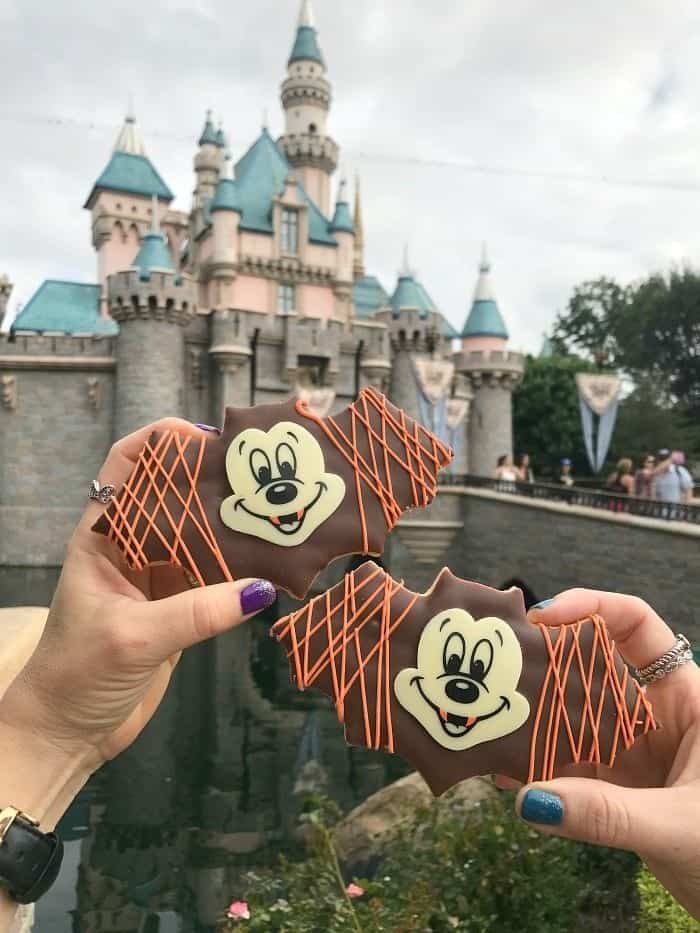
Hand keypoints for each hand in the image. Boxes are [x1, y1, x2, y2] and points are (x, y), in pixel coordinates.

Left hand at [0, 419, 276, 770]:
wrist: (70, 733)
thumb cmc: (78, 674)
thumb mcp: (132, 637)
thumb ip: (196, 612)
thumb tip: (262, 589)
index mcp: (103, 536)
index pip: (127, 465)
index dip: (161, 440)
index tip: (206, 436)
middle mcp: (133, 547)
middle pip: (174, 493)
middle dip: (213, 477)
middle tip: (262, 470)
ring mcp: (159, 577)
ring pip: (201, 533)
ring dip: (234, 521)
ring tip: (278, 507)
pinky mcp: (181, 608)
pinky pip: (217, 576)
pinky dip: (243, 566)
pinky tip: (274, 560)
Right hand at [511, 590, 699, 919]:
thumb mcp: (680, 826)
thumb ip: (609, 814)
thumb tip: (532, 800)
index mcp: (685, 696)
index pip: (636, 625)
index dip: (590, 606)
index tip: (541, 618)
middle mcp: (653, 711)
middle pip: (591, 665)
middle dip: (543, 663)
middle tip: (496, 668)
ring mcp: (632, 747)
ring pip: (573, 716)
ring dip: (533, 720)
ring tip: (489, 721)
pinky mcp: (617, 783)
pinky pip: (569, 763)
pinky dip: (538, 768)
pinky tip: (505, 776)